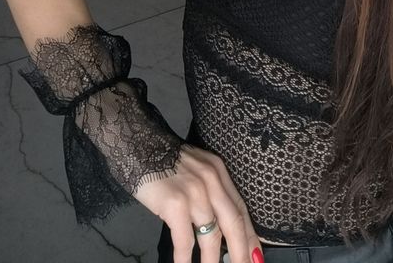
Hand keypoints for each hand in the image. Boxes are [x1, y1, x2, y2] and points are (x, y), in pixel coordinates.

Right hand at [134, 144, 262, 262]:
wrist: (136, 141)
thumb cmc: (159, 158)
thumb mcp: (193, 168)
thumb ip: (207, 189)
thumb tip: (214, 222)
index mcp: (218, 172)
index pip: (239, 208)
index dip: (249, 234)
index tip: (256, 255)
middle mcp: (211, 180)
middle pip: (233, 223)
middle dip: (240, 251)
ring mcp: (195, 191)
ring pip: (211, 235)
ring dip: (213, 260)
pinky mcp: (175, 202)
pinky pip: (185, 240)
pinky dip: (185, 259)